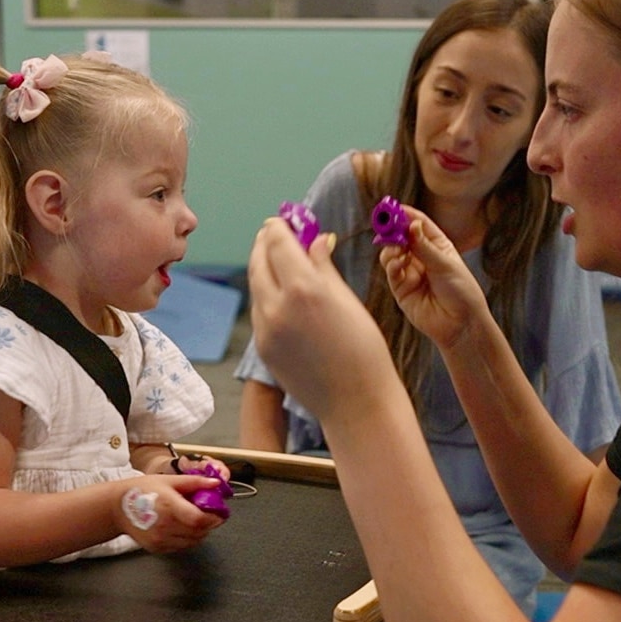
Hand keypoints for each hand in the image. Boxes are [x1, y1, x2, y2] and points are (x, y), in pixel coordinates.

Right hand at [116, 474, 225, 552]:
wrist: (118, 508)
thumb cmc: (142, 491)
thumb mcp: (169, 481)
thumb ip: (195, 483)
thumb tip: (215, 483)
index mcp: (168, 506)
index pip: (198, 519)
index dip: (214, 518)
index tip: (220, 512)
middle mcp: (164, 526)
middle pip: (199, 531)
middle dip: (210, 524)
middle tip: (211, 514)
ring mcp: (160, 539)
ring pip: (193, 541)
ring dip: (201, 532)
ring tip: (196, 519)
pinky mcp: (158, 548)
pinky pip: (182, 546)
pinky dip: (189, 538)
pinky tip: (183, 527)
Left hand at [247, 214, 397, 424]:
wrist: (355, 402)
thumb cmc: (363, 350)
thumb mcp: (348, 300)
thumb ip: (323, 266)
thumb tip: (315, 239)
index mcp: (304, 288)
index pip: (279, 243)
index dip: (279, 227)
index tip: (283, 220)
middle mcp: (277, 306)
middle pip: (259, 261)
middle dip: (265, 243)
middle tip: (274, 233)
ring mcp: (266, 329)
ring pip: (256, 286)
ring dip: (264, 268)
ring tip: (279, 260)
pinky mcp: (263, 348)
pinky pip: (260, 311)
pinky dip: (267, 295)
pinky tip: (283, 293)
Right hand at [379, 205, 488, 351]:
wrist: (460, 324)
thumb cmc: (461, 292)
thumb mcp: (445, 264)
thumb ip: (424, 246)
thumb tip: (410, 224)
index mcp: (437, 245)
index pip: (417, 224)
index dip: (404, 214)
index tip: (392, 207)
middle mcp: (421, 256)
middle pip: (400, 236)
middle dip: (392, 230)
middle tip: (387, 226)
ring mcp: (409, 271)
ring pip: (391, 252)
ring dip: (391, 247)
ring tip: (398, 250)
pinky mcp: (400, 288)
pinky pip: (391, 270)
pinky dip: (392, 264)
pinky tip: (399, 263)